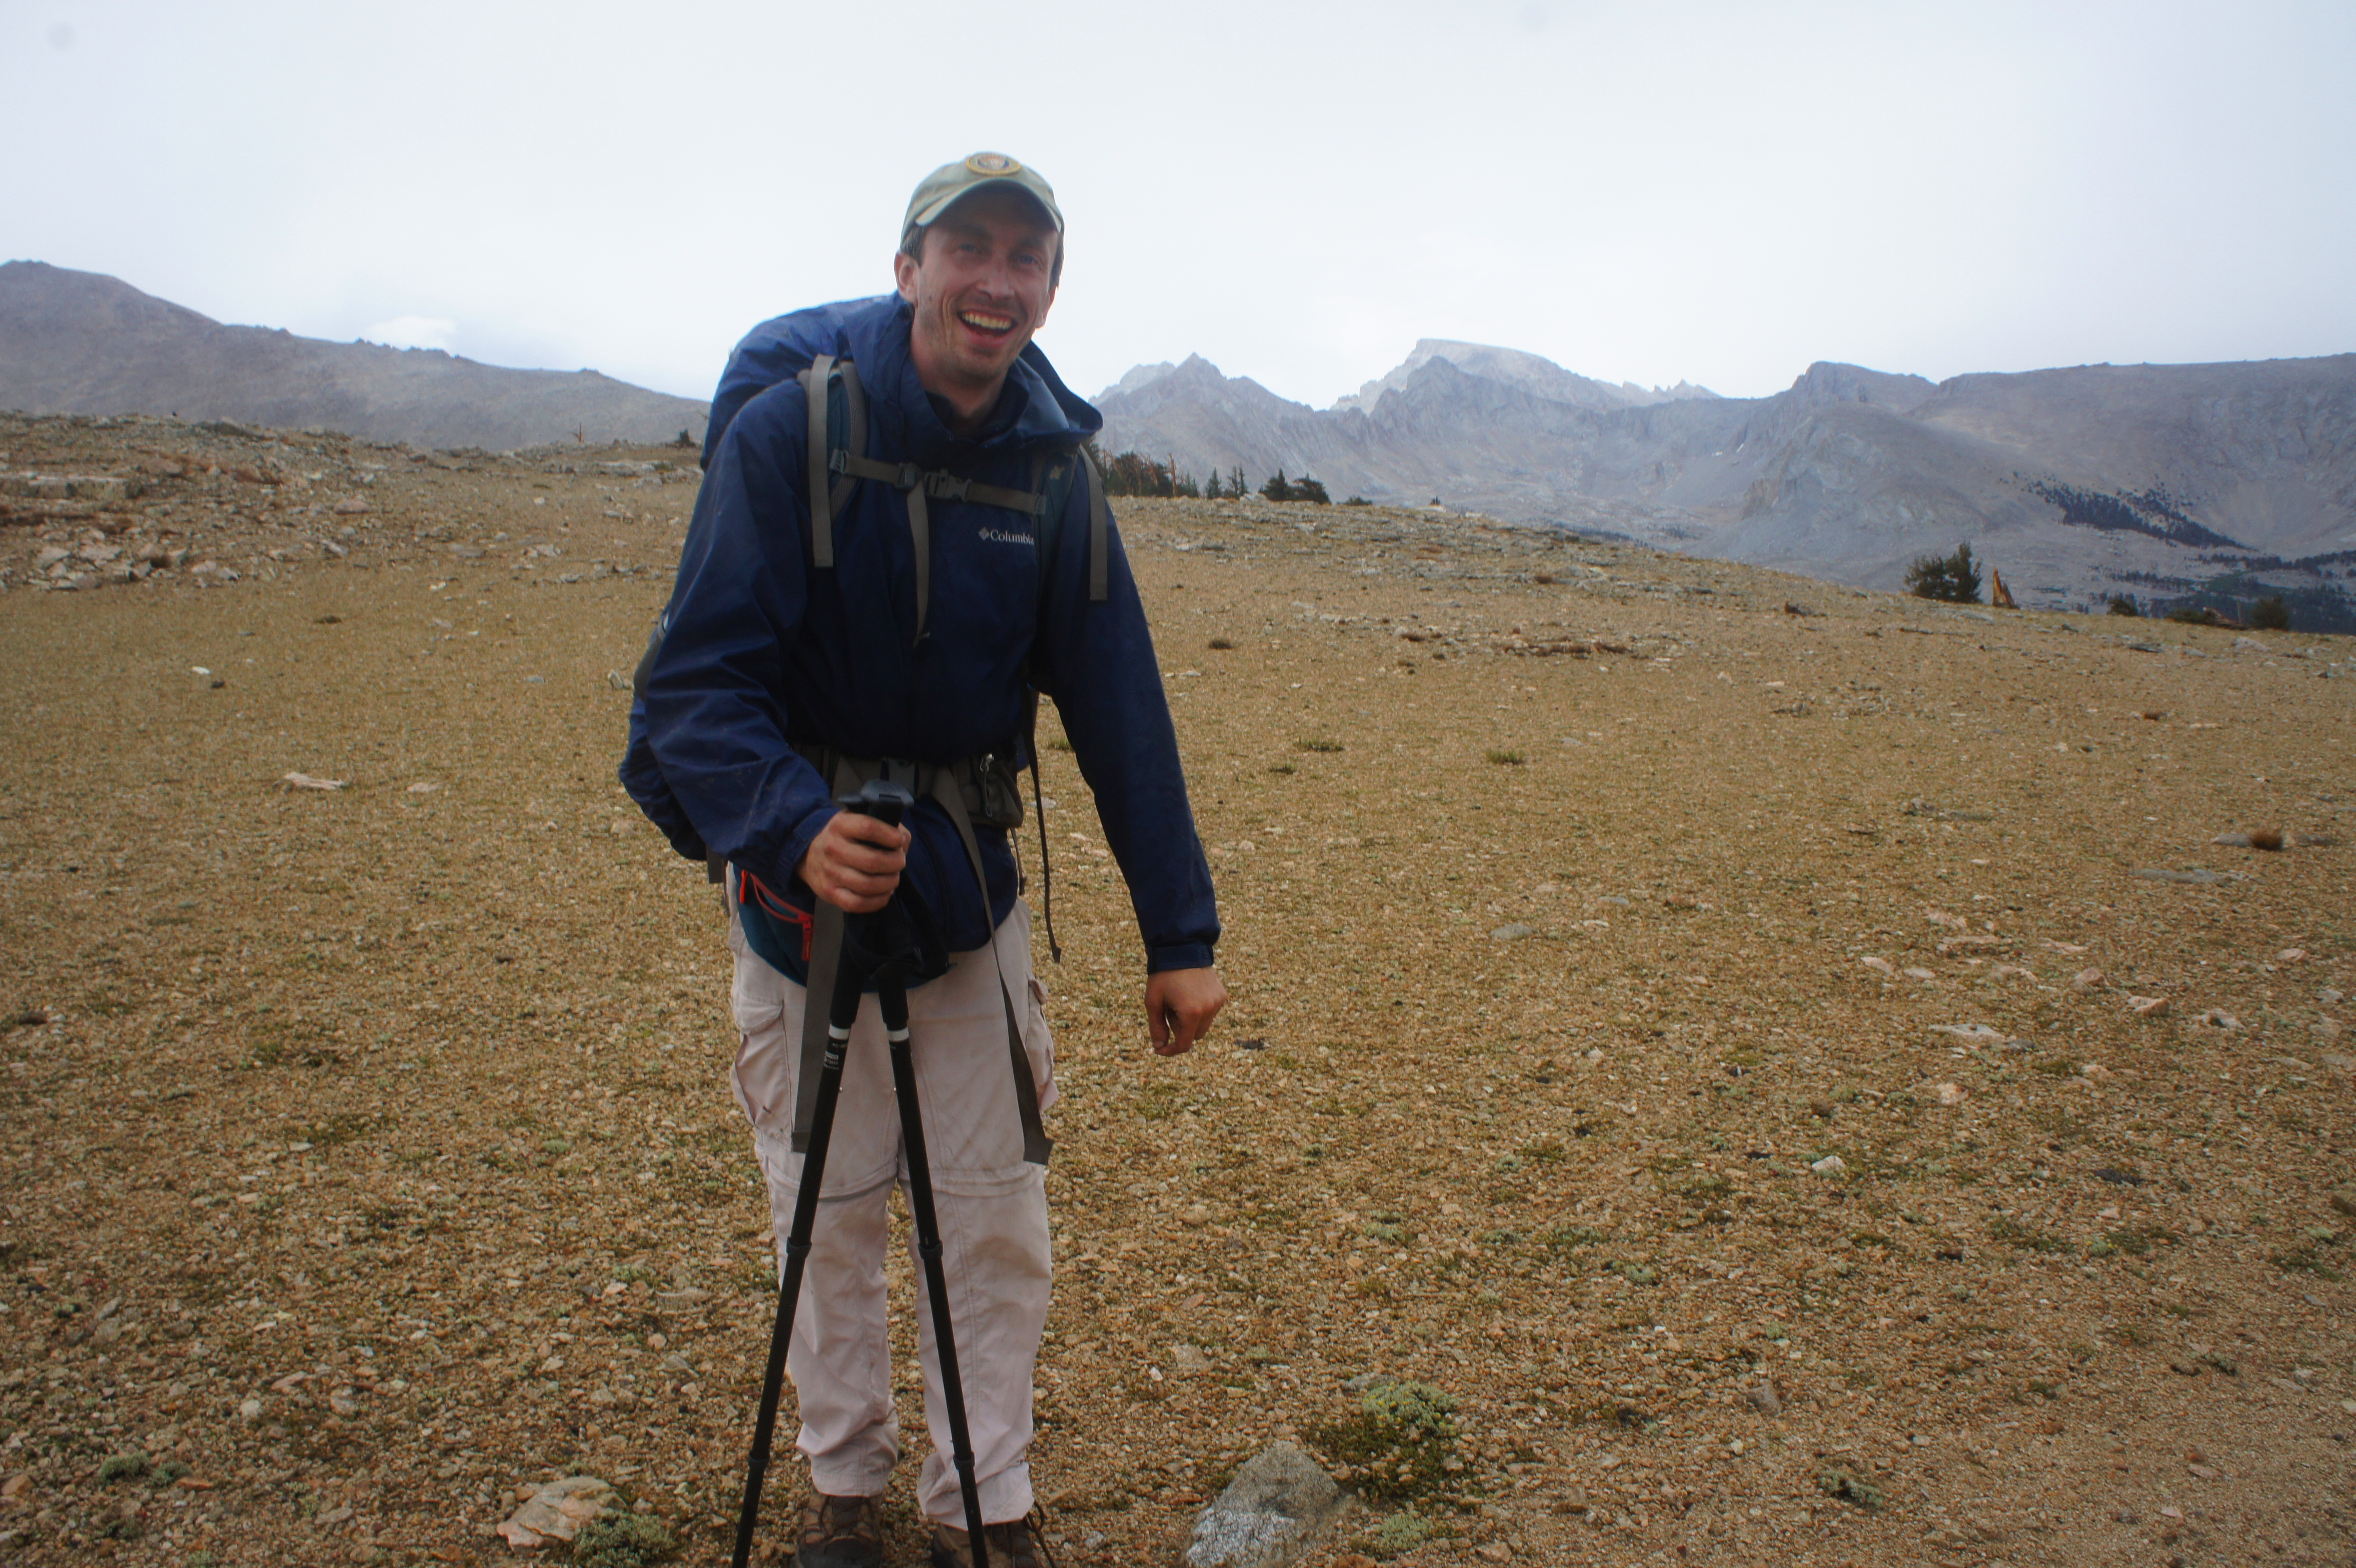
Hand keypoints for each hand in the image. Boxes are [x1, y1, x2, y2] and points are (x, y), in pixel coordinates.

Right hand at [796, 809, 910, 913]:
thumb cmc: (844, 837)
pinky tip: (884, 892)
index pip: (868, 828)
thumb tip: (902, 841)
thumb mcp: (858, 820)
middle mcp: (833, 848)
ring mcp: (830, 873)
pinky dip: (878, 901)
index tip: (899, 840)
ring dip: (890, 883)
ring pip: (868, 885)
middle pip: (872, 861)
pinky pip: (858, 904)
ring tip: (893, 877)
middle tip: (899, 861)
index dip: (891, 836)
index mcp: (840, 825)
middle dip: (895, 863)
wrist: (809, 854)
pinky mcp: (830, 893)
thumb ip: (885, 825)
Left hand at [1145, 966, 1226, 1057]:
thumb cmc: (1163, 975)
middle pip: (1194, 1036)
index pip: (1184, 1044)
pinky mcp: (1222, 995)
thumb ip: (1156, 1027)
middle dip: (1180, 1029)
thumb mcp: (1153, 1001)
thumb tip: (1159, 1046)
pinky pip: (1210, 1013)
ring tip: (1180, 999)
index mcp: (1191, 1013)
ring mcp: (1217, 1002)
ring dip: (1191, 1020)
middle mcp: (1209, 1010)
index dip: (1170, 1050)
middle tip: (1169, 1009)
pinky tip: (1190, 993)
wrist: (1182, 947)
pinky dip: (1200, 1010)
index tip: (1159, 1049)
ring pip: (1203, 1025)